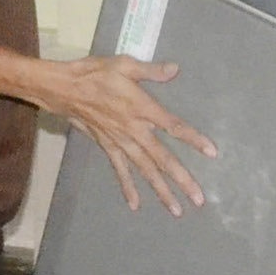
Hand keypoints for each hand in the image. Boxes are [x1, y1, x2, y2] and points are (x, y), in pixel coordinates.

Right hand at [45, 56, 216, 215]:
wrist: (63, 89)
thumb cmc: (94, 74)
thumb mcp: (124, 65)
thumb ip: (151, 71)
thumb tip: (175, 69)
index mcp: (142, 108)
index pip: (173, 126)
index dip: (193, 139)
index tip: (212, 153)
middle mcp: (134, 130)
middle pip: (162, 159)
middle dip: (181, 180)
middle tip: (198, 199)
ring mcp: (121, 142)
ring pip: (145, 170)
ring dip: (161, 191)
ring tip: (176, 210)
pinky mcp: (108, 147)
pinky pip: (120, 171)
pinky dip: (128, 188)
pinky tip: (136, 205)